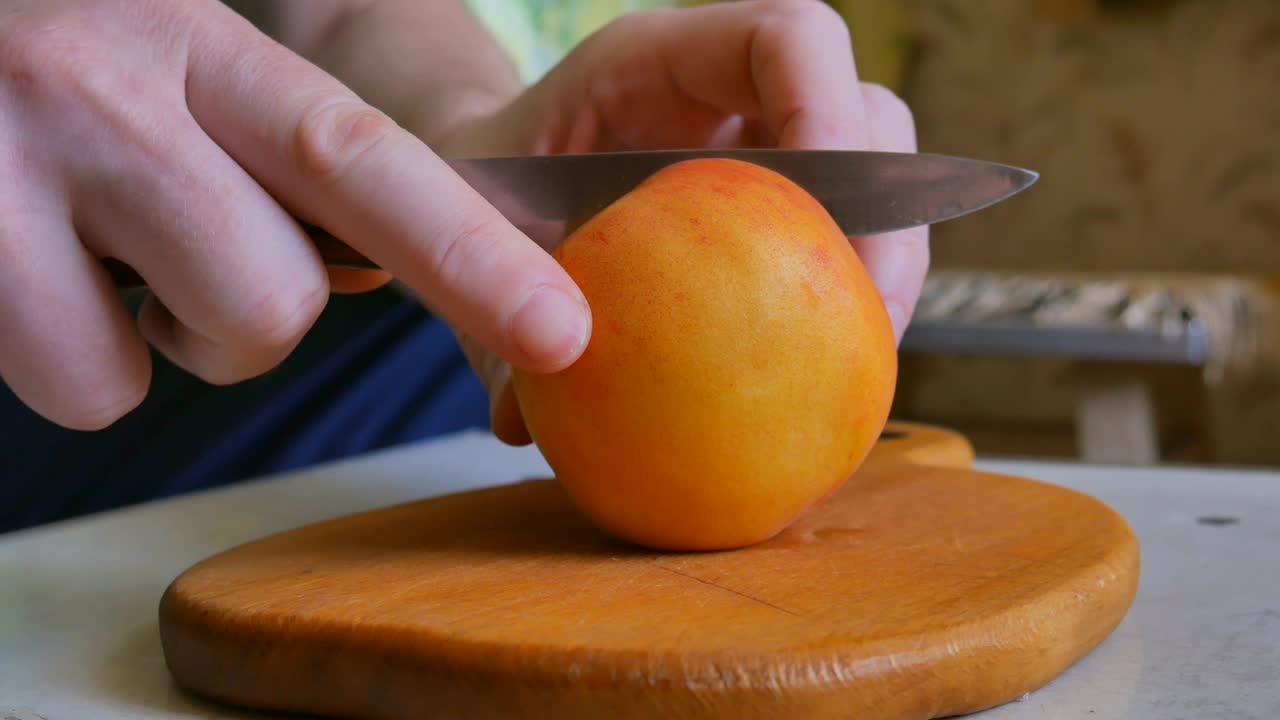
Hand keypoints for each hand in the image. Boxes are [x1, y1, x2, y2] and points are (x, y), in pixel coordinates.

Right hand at [0, 0, 587, 429]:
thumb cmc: (73, 91)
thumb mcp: (183, 81)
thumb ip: (287, 158)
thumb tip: (389, 272)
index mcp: (206, 49)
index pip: (361, 158)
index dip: (470, 252)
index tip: (559, 331)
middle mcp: (117, 89)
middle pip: (283, 292)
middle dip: (265, 317)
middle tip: (194, 267)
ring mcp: (23, 163)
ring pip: (201, 345)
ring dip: (177, 339)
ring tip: (107, 254)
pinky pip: (92, 388)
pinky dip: (85, 363)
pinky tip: (41, 280)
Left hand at [438, 0, 928, 444]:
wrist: (483, 179)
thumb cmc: (479, 182)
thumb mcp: (464, 227)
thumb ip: (489, 308)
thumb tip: (527, 421)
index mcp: (657, 60)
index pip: (787, 40)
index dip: (831, 115)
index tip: (828, 225)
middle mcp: (730, 94)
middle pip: (867, 114)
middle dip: (888, 222)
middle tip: (870, 328)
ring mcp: (763, 149)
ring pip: (878, 182)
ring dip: (884, 274)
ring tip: (860, 370)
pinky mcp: (772, 210)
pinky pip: (839, 246)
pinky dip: (844, 309)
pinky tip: (822, 381)